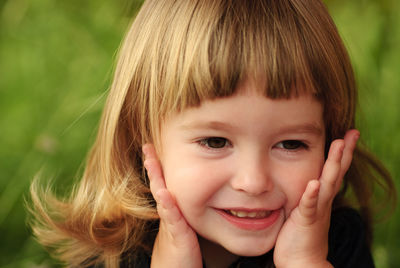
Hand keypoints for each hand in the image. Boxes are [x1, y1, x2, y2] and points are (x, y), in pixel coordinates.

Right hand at [142, 144, 202, 267]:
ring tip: (150, 161)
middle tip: (147, 146)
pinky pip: (172, 218)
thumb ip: (182, 206)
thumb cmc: (181, 245)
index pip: (163, 181)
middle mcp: (167, 212)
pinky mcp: (177, 235)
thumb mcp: (182, 221)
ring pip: (162, 197)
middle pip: (158, 184)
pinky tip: (164, 193)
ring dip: (156, 179)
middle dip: (152, 165)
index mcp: (170, 207)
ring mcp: (170, 223)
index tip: (152, 146)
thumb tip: (183, 189)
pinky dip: (167, 205)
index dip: (157, 164)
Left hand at [273, 130, 359, 267]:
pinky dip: (312, 195)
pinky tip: (314, 184)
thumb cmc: (300, 235)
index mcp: (322, 197)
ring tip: (337, 146)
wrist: (301, 262)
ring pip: (326, 184)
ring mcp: (316, 211)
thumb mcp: (304, 209)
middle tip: (351, 133)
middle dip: (343, 153)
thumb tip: (306, 179)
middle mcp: (323, 201)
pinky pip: (309, 206)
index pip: (334, 171)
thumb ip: (307, 194)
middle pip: (336, 173)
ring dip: (332, 166)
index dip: (342, 154)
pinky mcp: (305, 221)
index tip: (347, 135)